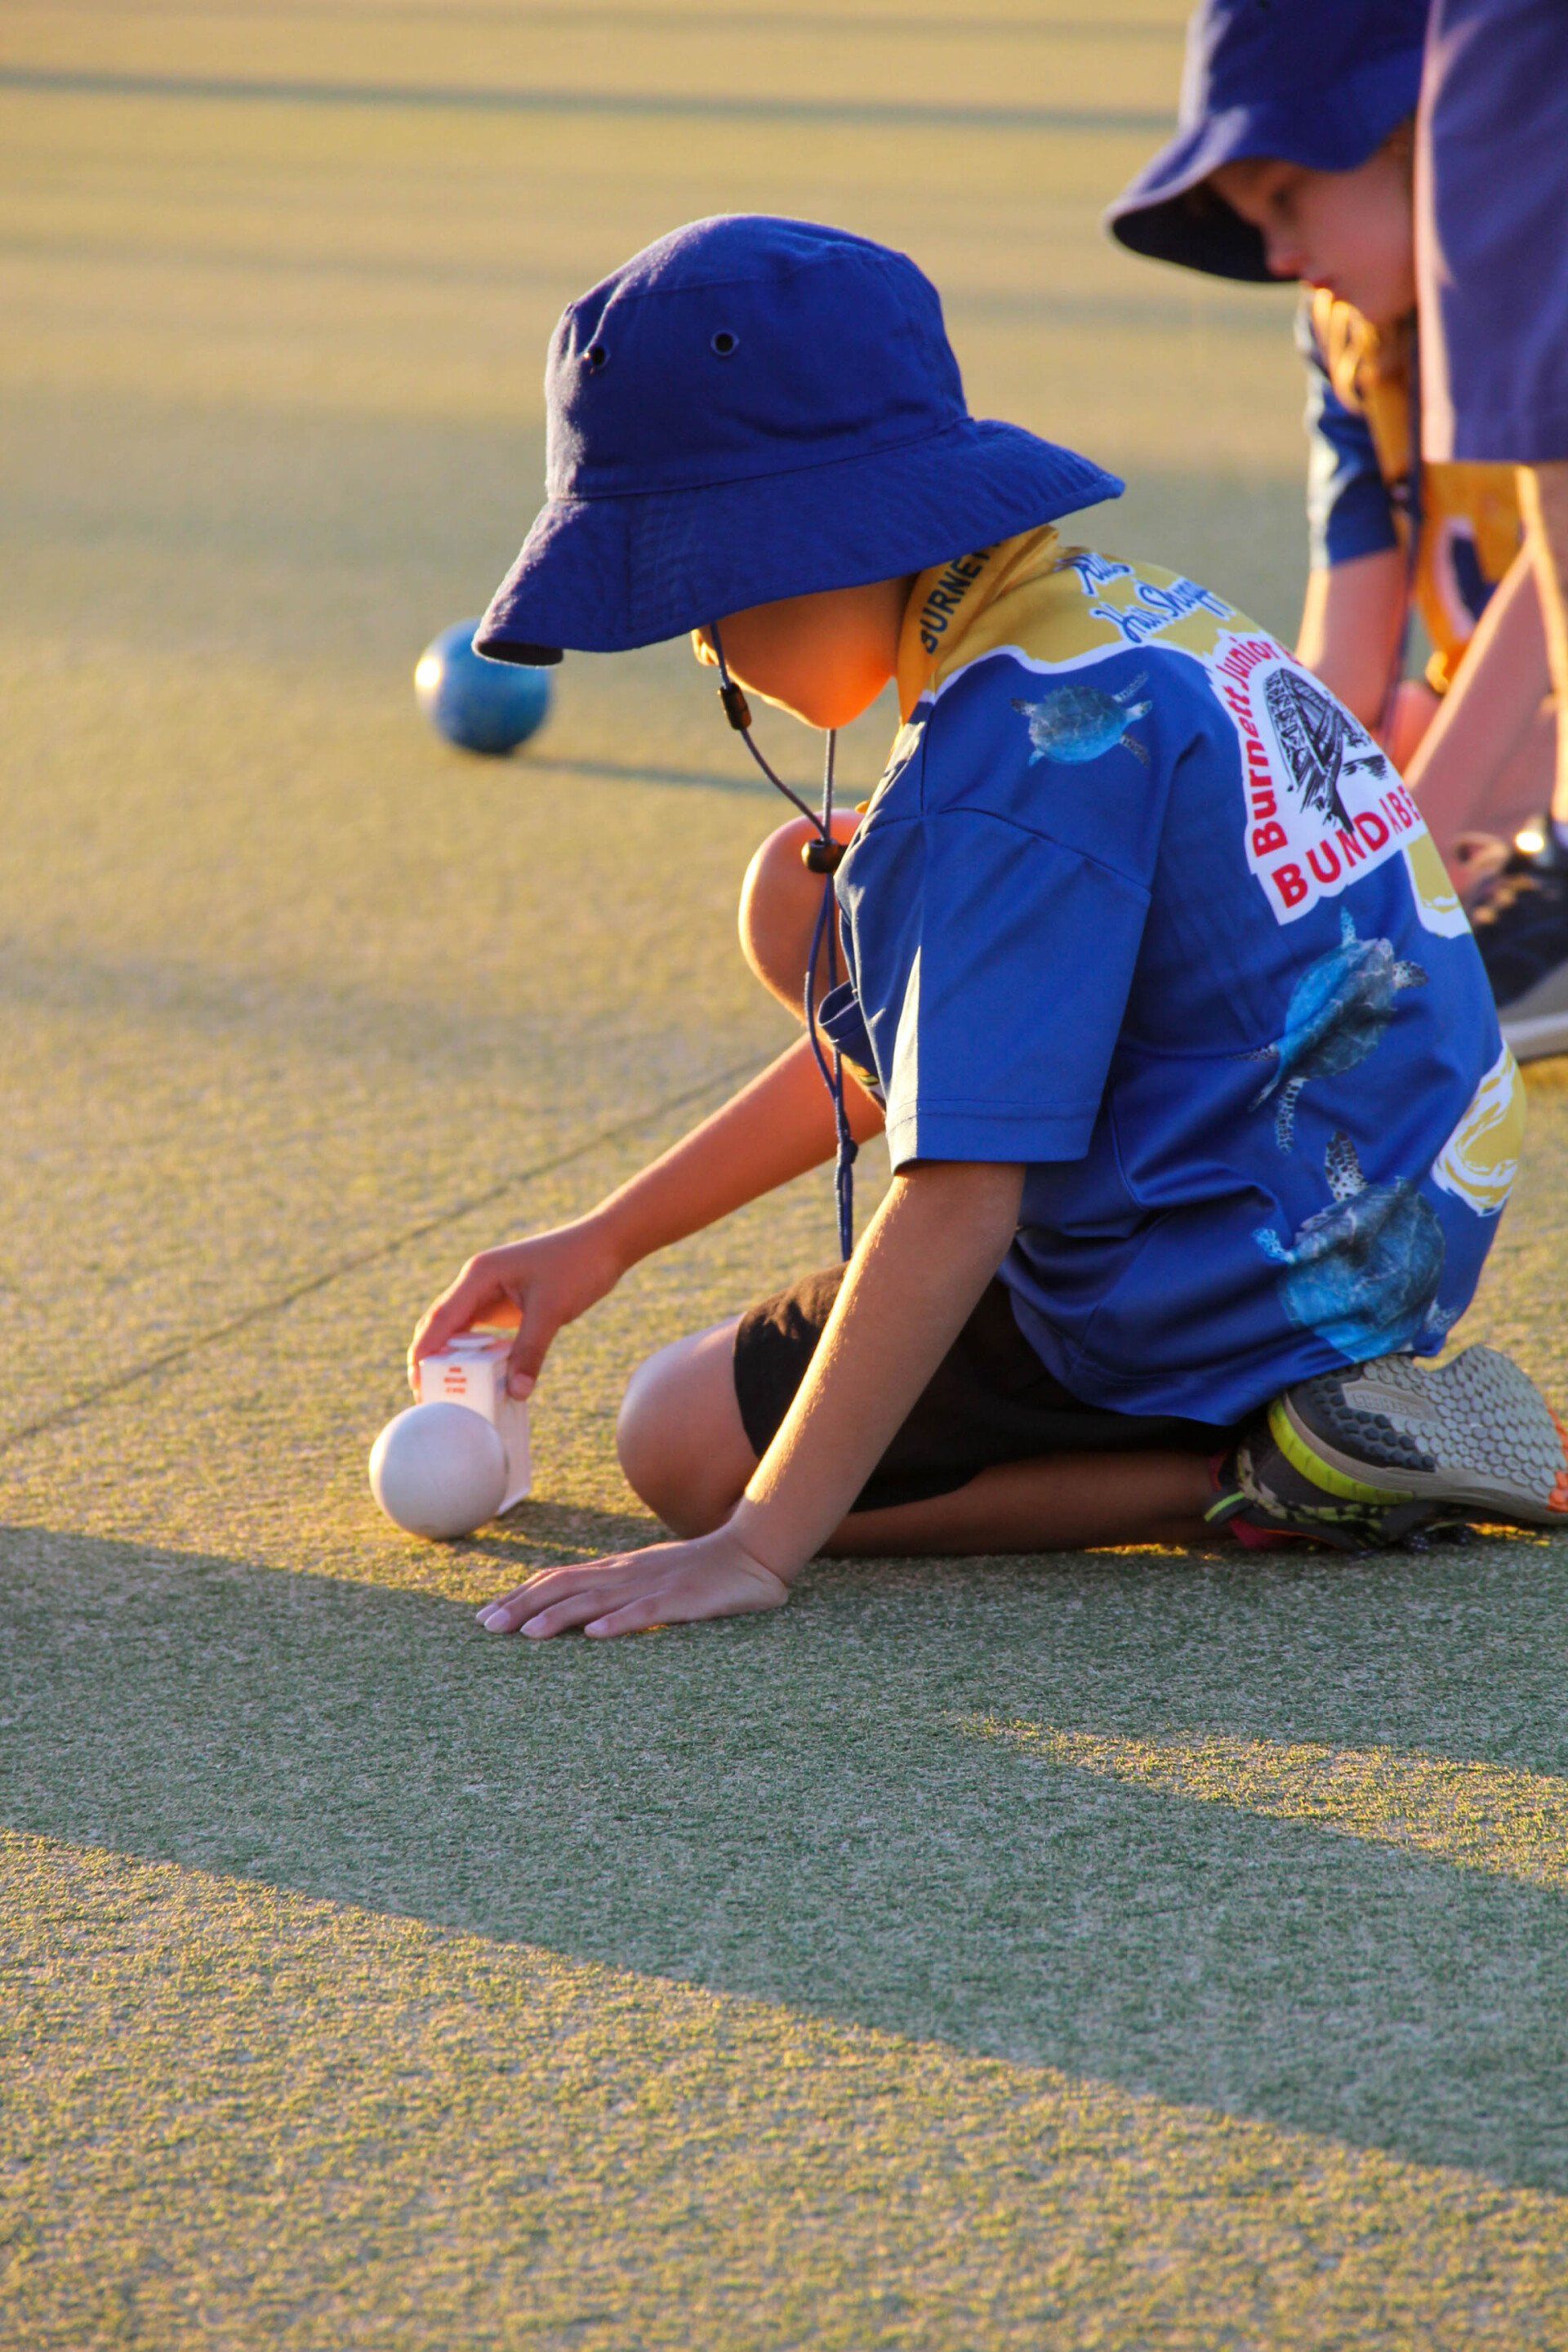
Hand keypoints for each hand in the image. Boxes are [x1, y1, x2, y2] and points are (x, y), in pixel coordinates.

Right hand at [408, 1218, 623, 1399]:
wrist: (605, 1244)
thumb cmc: (578, 1266)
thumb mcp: (552, 1311)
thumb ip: (530, 1351)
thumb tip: (516, 1394)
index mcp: (479, 1275)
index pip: (441, 1319)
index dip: (425, 1352)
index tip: (415, 1383)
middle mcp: (477, 1282)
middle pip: (441, 1325)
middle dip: (430, 1359)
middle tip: (426, 1396)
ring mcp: (489, 1291)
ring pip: (459, 1330)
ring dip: (451, 1358)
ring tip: (446, 1393)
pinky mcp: (505, 1302)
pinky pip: (481, 1332)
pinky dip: (475, 1355)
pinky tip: (478, 1378)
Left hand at [475, 1525, 790, 1638]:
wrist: (752, 1553)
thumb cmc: (702, 1572)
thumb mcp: (651, 1578)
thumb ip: (618, 1592)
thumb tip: (580, 1616)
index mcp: (618, 1569)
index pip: (558, 1578)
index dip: (520, 1596)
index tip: (486, 1616)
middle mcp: (626, 1573)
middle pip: (565, 1586)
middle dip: (522, 1607)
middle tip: (486, 1628)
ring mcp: (653, 1585)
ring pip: (597, 1600)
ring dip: (558, 1617)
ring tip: (525, 1635)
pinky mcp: (682, 1601)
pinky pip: (646, 1612)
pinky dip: (619, 1623)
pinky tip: (595, 1636)